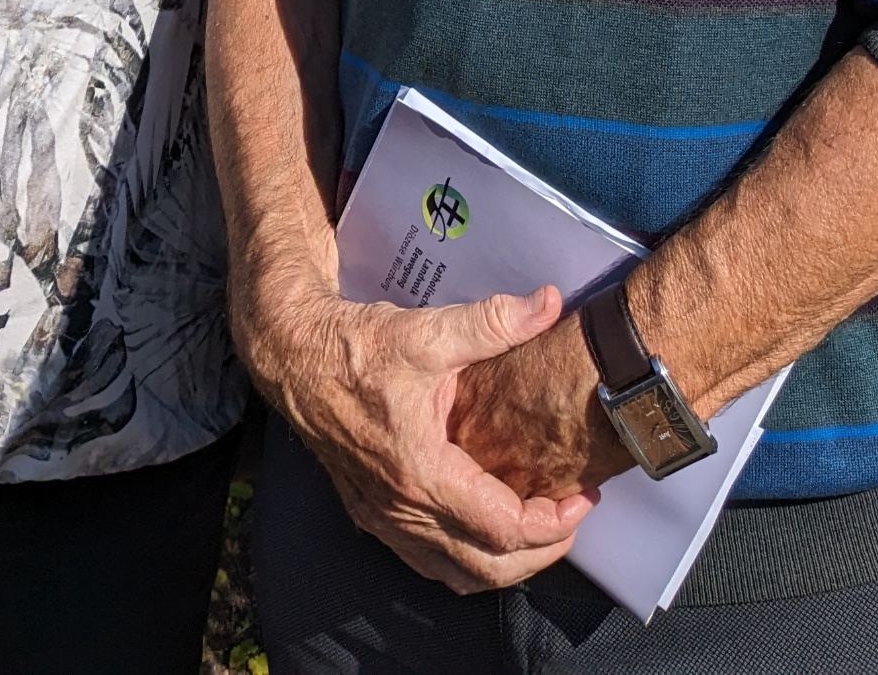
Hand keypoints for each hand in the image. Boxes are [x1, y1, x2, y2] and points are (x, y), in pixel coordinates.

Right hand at [251, 281, 597, 592]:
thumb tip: (550, 302)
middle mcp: (402, 509)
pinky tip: (486, 528)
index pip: (504, 528)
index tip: (582, 497)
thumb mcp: (428, 332)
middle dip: (541, 553)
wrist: (294, 357)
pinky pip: (429, 562)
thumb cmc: (357, 347)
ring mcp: (384, 519)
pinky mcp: (373, 515)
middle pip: (488, 568)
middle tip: (572, 517)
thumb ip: (493, 322)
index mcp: (421, 471)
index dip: (553, 522)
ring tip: (538, 526)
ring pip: (458, 575)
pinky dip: (467, 559)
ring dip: (505, 563)